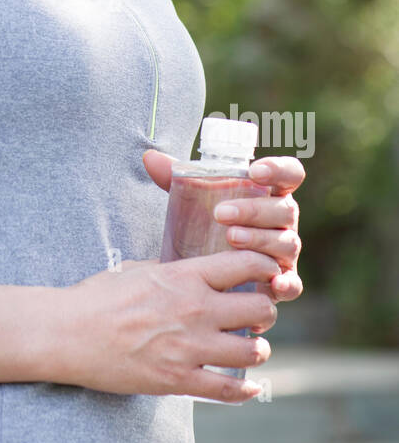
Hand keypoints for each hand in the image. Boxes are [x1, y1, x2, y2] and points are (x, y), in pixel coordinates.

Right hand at [55, 250, 278, 401]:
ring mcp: (189, 347)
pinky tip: (250, 386)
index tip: (267, 273)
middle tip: (256, 315)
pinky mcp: (179, 380)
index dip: (266, 267)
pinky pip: (229, 389)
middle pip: (260, 308)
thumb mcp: (138, 269)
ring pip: (253, 350)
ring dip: (257, 349)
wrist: (68, 334)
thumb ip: (173, 270)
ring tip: (248, 347)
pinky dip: (246, 389)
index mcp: (184, 276)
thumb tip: (194, 269)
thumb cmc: (98, 297)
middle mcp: (195, 309)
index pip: (246, 264)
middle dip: (264, 311)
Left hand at [143, 148, 303, 305]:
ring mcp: (285, 251)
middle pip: (285, 209)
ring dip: (260, 241)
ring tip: (230, 238)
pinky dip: (286, 283)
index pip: (288, 174)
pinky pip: (294, 284)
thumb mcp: (193, 199)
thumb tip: (150, 158)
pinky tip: (273, 284)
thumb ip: (175, 178)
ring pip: (286, 242)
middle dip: (254, 210)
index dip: (278, 169)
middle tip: (221, 213)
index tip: (254, 170)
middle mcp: (283, 220)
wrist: (213, 269)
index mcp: (269, 193)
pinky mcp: (285, 281)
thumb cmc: (209, 223)